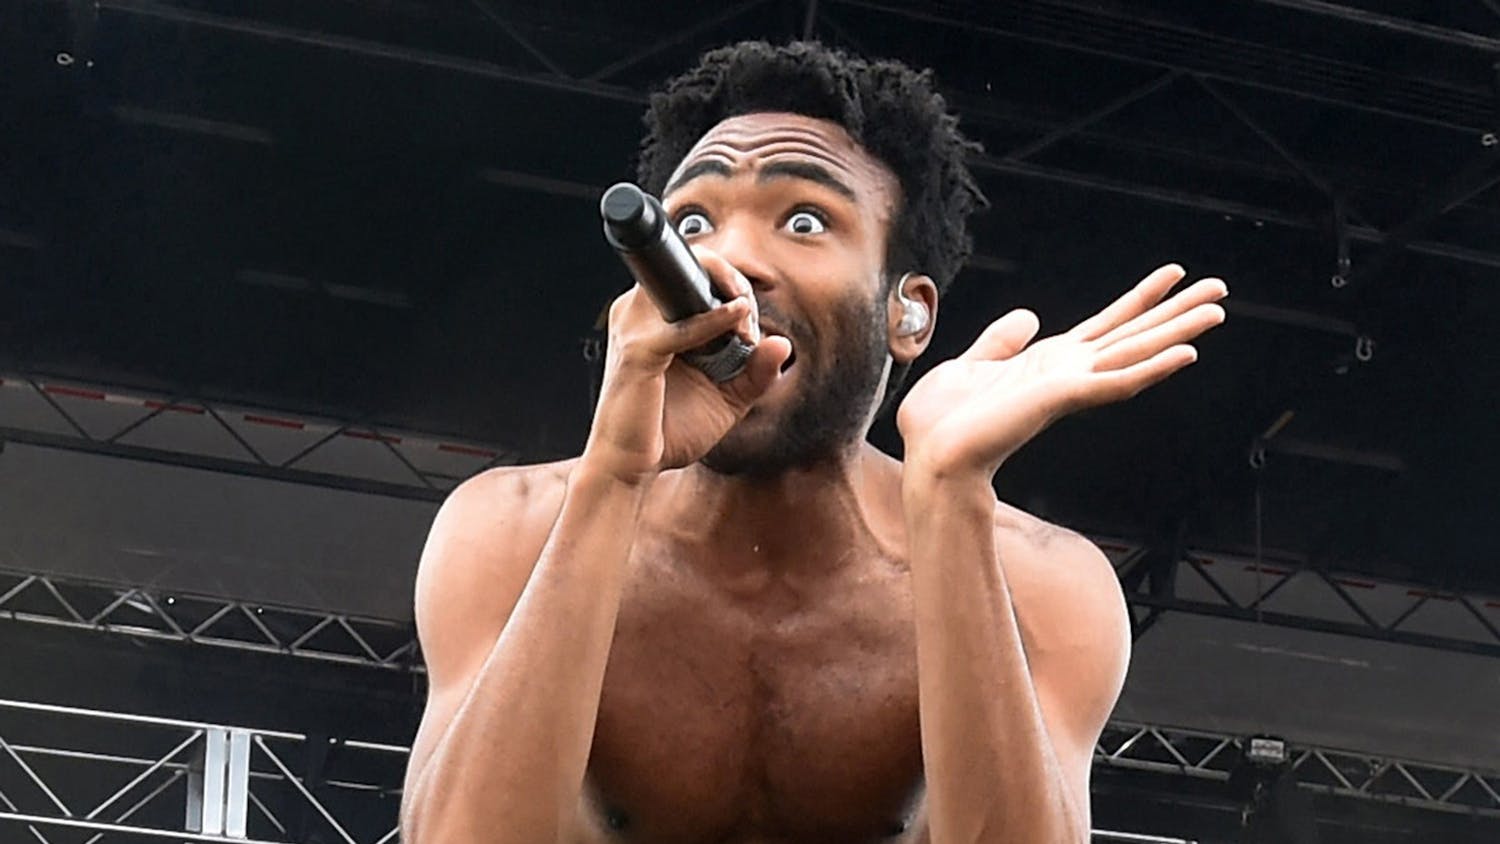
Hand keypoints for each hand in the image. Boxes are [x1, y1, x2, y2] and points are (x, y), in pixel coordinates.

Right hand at [583, 247, 793, 483]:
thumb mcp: (727, 399)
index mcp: (653, 317)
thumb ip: (756, 372)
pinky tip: (739, 320)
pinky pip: (681, 326)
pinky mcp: (637, 352)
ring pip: (685, 284)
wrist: (631, 466)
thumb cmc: (669, 430)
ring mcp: (634, 328)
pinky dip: (713, 320)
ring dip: (726, 295)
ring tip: (746, 328)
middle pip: (690, 268)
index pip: (697, 275)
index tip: (752, 328)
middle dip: (731, 282)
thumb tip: (783, 343)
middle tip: (751, 322)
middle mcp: (638, 313)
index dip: (733, 289)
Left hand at [897, 264, 1226, 479]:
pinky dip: (1152, 368)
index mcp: (1049, 364)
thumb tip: (1030, 317)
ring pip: (1136, 352)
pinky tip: (1185, 354)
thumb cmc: (943, 424)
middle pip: (1134, 335)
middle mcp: (1068, 374)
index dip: (1139, 298)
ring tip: (1216, 310)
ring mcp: (1070, 387)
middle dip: (1176, 311)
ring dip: (1178, 332)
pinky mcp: (1064, 398)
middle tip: (1220, 288)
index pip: (1106, 325)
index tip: (1172, 274)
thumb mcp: (970, 364)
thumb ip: (1001, 342)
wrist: (930, 456)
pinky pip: (1118, 382)